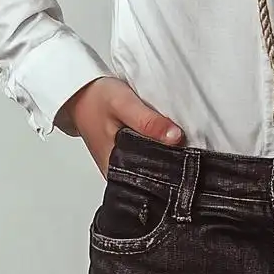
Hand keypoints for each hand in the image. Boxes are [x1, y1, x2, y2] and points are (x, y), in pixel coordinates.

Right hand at [59, 74, 184, 177]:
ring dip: (167, 157)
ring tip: (186, 147)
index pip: (149, 180)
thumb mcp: (123, 104)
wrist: (80, 93)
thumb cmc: (97, 99)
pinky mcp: (125, 155)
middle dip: (173, 165)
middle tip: (193, 153)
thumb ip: (148, 122)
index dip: (172, 172)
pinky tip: (170, 142)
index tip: (192, 162)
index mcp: (114, 167)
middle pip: (152, 176)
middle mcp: (117, 171)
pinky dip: (159, 150)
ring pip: (151, 167)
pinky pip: (147, 158)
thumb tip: (176, 137)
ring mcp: (121, 165)